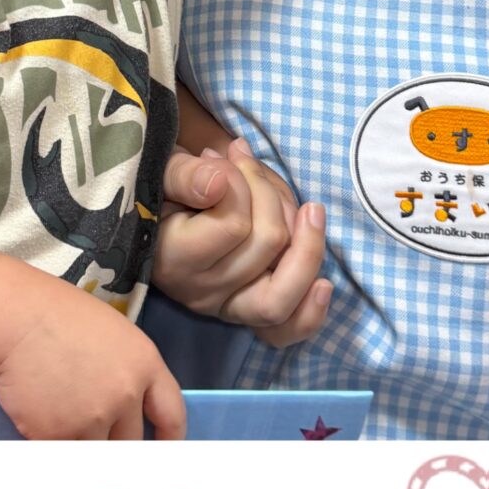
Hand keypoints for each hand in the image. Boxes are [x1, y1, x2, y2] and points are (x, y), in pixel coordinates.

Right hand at [0, 273, 186, 439]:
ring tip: (63, 426)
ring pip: (97, 454)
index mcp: (144, 364)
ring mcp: (92, 418)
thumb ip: (127, 370)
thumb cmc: (57, 314)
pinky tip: (41, 425)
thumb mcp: (111, 334)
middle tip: (100, 441)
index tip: (162, 451)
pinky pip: (63, 454)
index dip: (169, 439)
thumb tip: (127, 406)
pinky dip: (54, 446)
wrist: (13, 318)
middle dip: (117, 445)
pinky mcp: (58, 434)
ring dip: (83, 447)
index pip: (172, 414)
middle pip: (133, 443)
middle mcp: (125, 395)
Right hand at [155, 141, 330, 344]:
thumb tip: (220, 183)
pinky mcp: (251, 313)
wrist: (166, 211)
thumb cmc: (168, 187)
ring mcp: (229, 307)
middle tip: (250, 167)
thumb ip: (184, 174)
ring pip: (285, 286)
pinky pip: (287, 329)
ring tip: (304, 208)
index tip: (224, 159)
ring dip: (304, 237)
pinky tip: (324, 285)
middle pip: (268, 244)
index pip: (234, 225)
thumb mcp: (164, 171)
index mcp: (174, 259)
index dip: (242, 182)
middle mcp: (201, 292)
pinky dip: (311, 312)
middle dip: (270, 193)